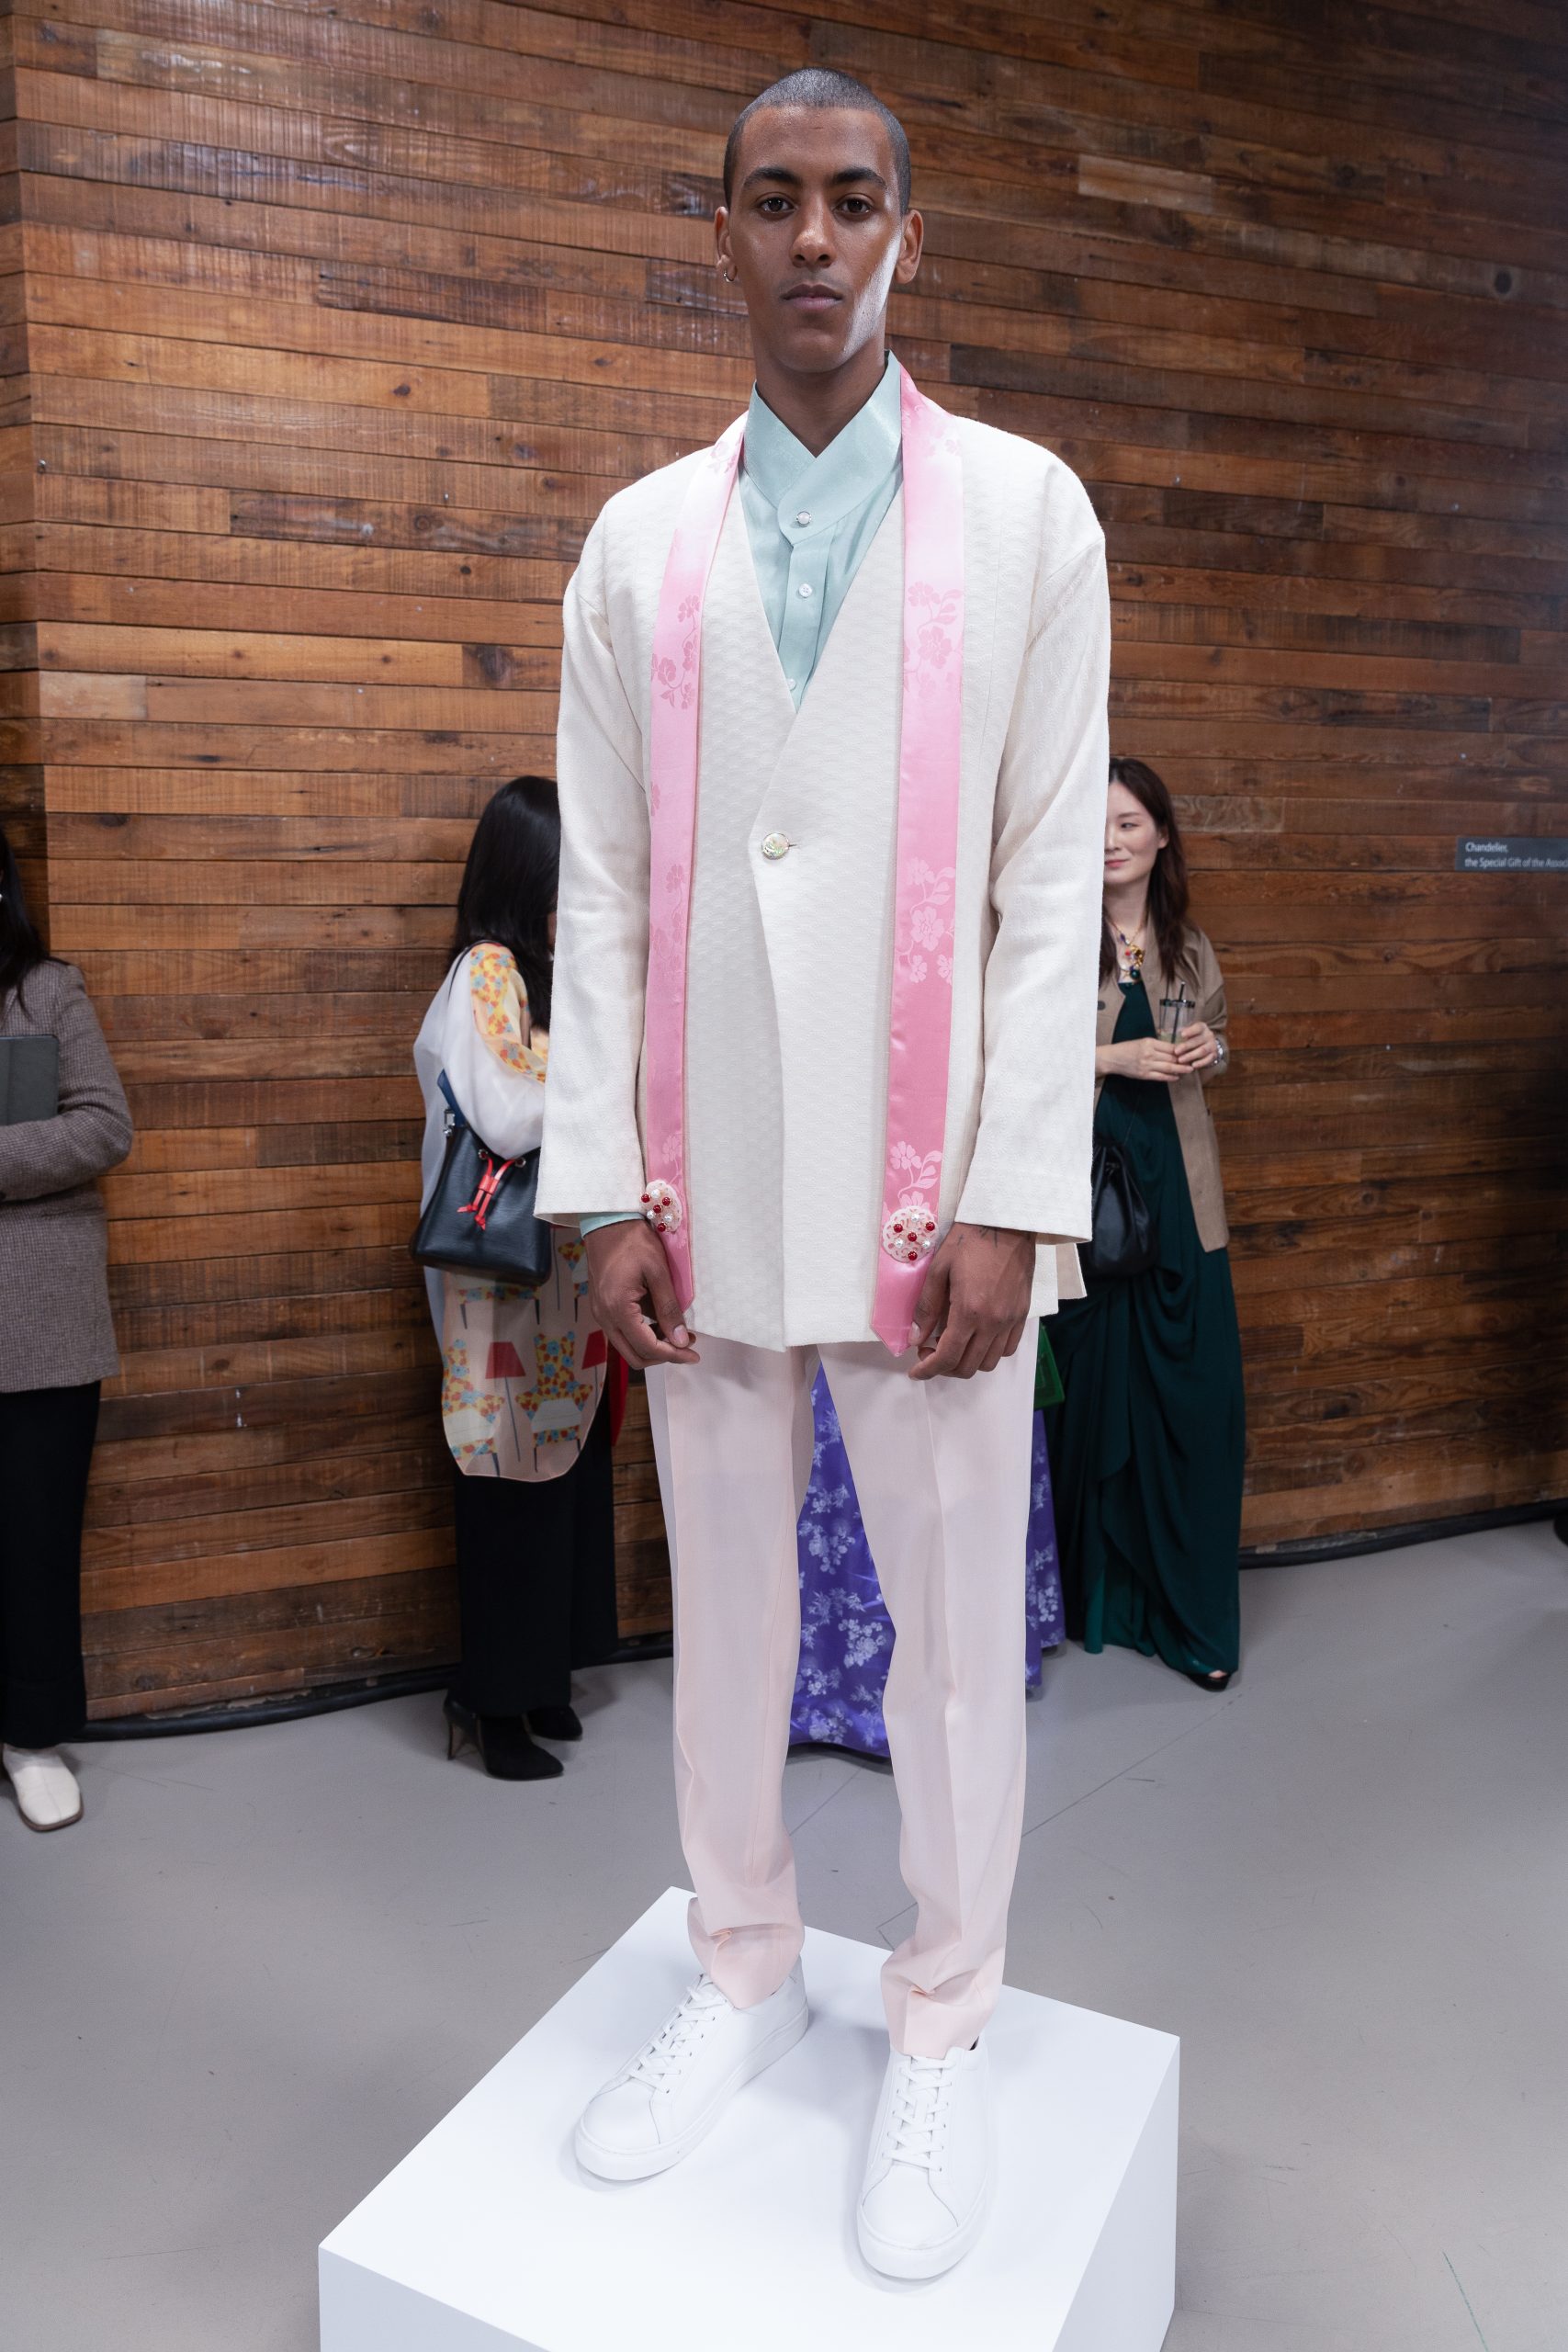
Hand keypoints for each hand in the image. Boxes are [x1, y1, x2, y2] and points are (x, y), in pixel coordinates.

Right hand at [584, 1220, 699, 1369]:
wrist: (607, 1222)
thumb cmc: (633, 1241)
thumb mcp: (658, 1272)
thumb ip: (669, 1309)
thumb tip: (681, 1341)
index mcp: (618, 1309)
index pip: (647, 1347)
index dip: (673, 1355)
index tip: (694, 1354)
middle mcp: (604, 1317)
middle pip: (634, 1355)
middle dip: (663, 1356)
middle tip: (688, 1346)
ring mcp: (600, 1314)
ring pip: (627, 1346)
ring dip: (653, 1346)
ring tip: (679, 1334)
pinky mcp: (602, 1308)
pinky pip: (623, 1333)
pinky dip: (643, 1335)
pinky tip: (662, 1322)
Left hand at [908, 1222, 1033, 1381]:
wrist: (1008, 1222)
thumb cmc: (969, 1240)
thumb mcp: (939, 1269)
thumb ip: (927, 1307)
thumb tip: (915, 1338)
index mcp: (970, 1311)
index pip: (947, 1357)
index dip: (928, 1370)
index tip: (915, 1371)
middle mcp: (994, 1322)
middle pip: (968, 1367)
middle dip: (944, 1368)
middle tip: (929, 1351)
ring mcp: (1011, 1320)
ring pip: (989, 1362)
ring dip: (967, 1362)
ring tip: (952, 1344)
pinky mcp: (1022, 1314)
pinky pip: (1007, 1348)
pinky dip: (988, 1352)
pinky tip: (975, 1337)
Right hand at [1096, 1036, 1183, 1082]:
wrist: (1113, 1058)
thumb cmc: (1127, 1048)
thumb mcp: (1142, 1042)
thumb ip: (1156, 1045)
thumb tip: (1173, 1048)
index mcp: (1149, 1043)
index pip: (1170, 1046)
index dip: (1182, 1050)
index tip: (1190, 1051)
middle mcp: (1149, 1053)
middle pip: (1172, 1057)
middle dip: (1185, 1060)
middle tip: (1194, 1061)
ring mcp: (1147, 1065)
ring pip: (1169, 1067)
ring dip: (1181, 1069)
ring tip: (1190, 1069)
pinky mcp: (1144, 1075)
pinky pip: (1161, 1077)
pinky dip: (1170, 1077)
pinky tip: (1177, 1077)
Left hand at [1173, 1019, 1219, 1072]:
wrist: (1207, 1046)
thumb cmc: (1192, 1038)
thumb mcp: (1187, 1033)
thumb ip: (1177, 1033)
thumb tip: (1161, 1032)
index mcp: (1202, 1027)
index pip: (1197, 1027)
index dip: (1190, 1031)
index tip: (1182, 1035)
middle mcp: (1209, 1035)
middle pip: (1198, 1040)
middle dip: (1186, 1046)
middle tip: (1176, 1051)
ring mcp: (1212, 1045)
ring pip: (1202, 1050)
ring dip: (1191, 1056)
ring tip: (1180, 1060)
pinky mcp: (1214, 1055)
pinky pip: (1208, 1060)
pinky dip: (1201, 1063)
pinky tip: (1193, 1066)